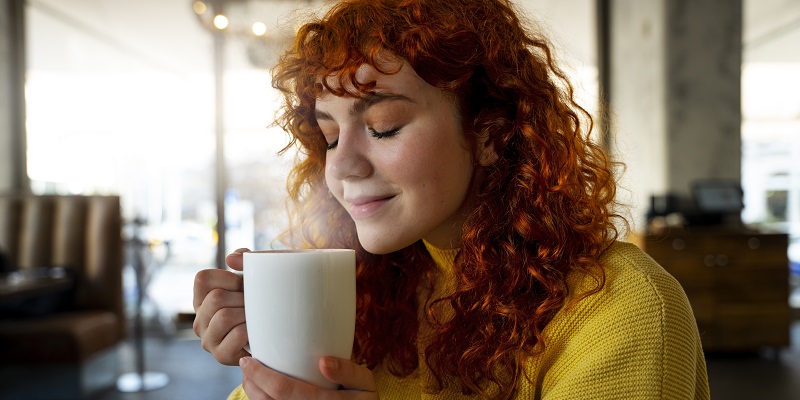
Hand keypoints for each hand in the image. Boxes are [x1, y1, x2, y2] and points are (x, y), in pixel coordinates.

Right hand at [193, 248, 250, 364]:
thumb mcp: (253, 276)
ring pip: (224, 316)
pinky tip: (255, 331)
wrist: (277, 335)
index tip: (242, 285)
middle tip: (253, 304)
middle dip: (241, 298)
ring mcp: (208, 339)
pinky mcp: (221, 355)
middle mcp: (199, 320)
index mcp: (201, 299)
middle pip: (216, 298)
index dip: (227, 278)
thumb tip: (230, 259)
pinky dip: (251, 330)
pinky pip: (237, 334)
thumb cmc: (261, 301)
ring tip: (254, 317)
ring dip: (246, 314)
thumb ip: (243, 259)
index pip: (202, 278)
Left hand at [240, 356, 378, 399]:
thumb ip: (349, 371)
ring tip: (249, 379)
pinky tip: (261, 394)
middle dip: (251, 383)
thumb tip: (323, 361)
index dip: (261, 375)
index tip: (249, 360)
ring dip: (253, 395)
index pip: (284, 389)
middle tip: (245, 367)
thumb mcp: (366, 385)